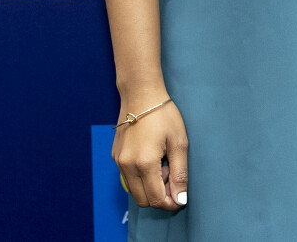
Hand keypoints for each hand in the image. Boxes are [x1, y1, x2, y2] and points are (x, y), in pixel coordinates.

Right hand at [112, 96, 189, 211]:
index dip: (170, 203)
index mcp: (144, 164)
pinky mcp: (115, 156)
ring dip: (149, 187)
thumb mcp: (179, 143)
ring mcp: (118, 162)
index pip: (156, 200)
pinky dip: (140, 177)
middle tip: (171, 173)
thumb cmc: (163, 115)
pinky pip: (128, 178)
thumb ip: (180, 174)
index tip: (181, 196)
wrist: (141, 94)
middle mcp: (127, 166)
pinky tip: (150, 157)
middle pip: (143, 200)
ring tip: (161, 164)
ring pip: (134, 191)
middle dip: (160, 195)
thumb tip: (180, 200)